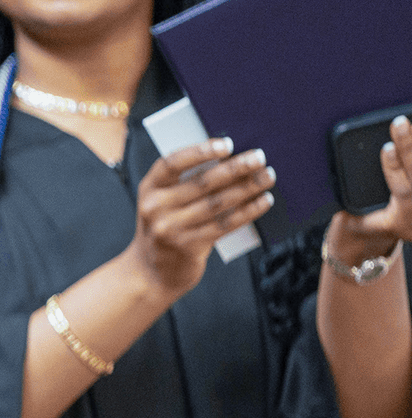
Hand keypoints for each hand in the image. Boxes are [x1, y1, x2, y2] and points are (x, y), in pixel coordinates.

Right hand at [125, 138, 273, 300]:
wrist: (151, 273)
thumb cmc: (164, 229)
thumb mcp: (162, 203)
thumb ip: (184, 184)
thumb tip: (230, 161)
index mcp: (149, 189)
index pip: (173, 163)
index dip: (200, 152)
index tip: (227, 144)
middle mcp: (156, 208)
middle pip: (202, 182)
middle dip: (235, 168)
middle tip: (259, 157)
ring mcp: (171, 229)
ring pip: (218, 203)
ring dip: (247, 188)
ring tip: (267, 177)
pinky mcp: (189, 246)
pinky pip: (225, 224)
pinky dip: (248, 211)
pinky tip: (263, 201)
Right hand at [327, 114, 411, 261]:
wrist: (402, 231)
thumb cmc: (374, 224)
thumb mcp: (359, 223)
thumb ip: (349, 211)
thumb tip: (332, 188)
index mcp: (402, 217)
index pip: (402, 188)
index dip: (393, 166)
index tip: (387, 147)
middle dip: (407, 145)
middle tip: (399, 123)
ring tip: (407, 123)